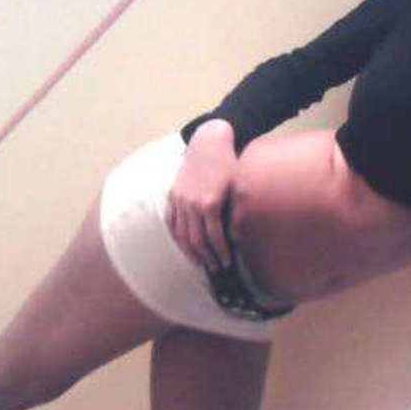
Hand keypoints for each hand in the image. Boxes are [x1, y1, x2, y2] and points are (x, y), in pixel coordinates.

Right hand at [166, 120, 236, 271]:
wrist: (209, 142)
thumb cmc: (230, 164)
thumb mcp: (239, 186)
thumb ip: (238, 213)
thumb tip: (237, 237)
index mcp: (210, 203)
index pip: (214, 238)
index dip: (221, 253)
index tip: (227, 262)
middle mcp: (191, 204)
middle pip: (196, 240)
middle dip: (206, 257)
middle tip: (215, 268)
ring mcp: (179, 200)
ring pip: (181, 235)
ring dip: (191, 252)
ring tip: (201, 262)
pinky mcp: (173, 195)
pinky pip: (171, 222)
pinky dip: (176, 237)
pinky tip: (184, 245)